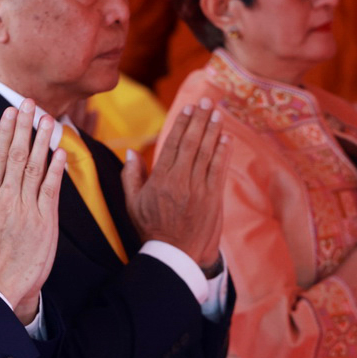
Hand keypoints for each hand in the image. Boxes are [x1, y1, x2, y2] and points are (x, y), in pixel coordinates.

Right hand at [0, 99, 66, 323]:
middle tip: (30, 104)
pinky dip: (56, 169)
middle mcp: (6, 198)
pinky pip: (52, 189)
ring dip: (43, 141)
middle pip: (17, 154)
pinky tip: (61, 152)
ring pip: (36, 167)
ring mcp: (27, 209)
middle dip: (24, 126)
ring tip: (49, 120)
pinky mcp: (45, 222)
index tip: (11, 111)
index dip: (6, 130)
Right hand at [124, 99, 229, 269]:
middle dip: (199, 120)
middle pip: (191, 143)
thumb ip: (131, 176)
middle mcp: (179, 181)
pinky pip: (218, 170)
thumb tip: (131, 152)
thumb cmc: (151, 229)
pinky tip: (226, 138)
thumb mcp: (132, 204)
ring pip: (206, 153)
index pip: (171, 144)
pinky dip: (223, 152)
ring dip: (213, 130)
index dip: (181, 123)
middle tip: (206, 101)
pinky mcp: (213, 198)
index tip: (188, 108)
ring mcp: (198, 189)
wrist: (175, 256)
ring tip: (217, 112)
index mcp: (159, 179)